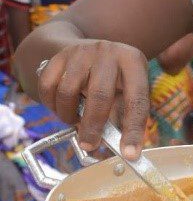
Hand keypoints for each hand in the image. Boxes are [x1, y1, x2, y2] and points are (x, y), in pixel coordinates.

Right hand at [37, 41, 149, 159]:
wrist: (90, 46)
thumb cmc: (115, 77)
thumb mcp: (128, 87)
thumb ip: (125, 115)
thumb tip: (122, 152)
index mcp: (133, 61)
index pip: (137, 99)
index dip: (134, 129)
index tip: (130, 154)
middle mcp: (109, 52)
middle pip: (100, 95)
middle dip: (93, 127)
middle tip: (90, 145)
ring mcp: (82, 52)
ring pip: (68, 92)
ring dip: (69, 116)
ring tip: (76, 121)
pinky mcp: (59, 56)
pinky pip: (48, 87)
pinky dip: (51, 105)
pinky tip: (62, 107)